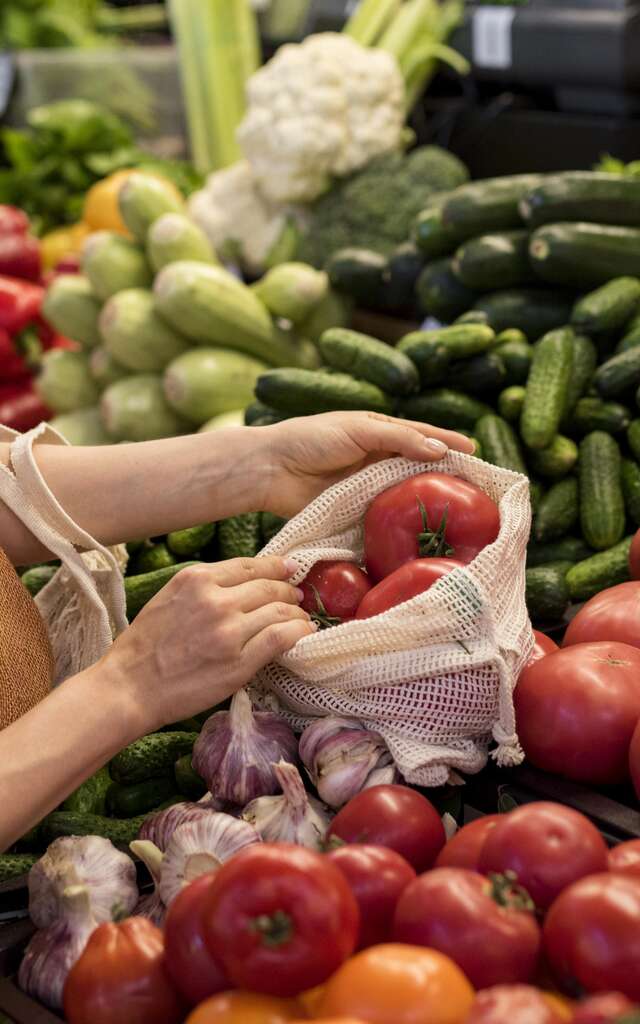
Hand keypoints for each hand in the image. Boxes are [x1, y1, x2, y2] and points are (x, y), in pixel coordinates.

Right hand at [99, 556, 313, 733]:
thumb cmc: (144, 646)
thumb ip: (204, 588)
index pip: (250, 566)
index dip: (276, 567)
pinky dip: (299, 632)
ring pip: (280, 610)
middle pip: (269, 586)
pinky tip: (303, 634)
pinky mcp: (240, 662)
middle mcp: (216, 600)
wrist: (130, 687)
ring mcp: (229, 631)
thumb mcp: (170, 598)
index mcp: (196, 579)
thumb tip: (244, 583)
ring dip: (296, 613)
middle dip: (288, 591)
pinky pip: (281, 638)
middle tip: (297, 598)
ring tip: (301, 618)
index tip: (289, 568)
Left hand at [260, 411, 475, 517]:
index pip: (422, 436)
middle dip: (445, 475)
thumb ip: (399, 439)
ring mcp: (368, 487)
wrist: (272, 469)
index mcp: (379, 432)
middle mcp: (377, 459)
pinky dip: (403, 521)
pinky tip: (423, 530)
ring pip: (405, 492)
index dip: (448, 443)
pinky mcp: (356, 511)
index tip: (474, 452)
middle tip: (475, 488)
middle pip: (419, 467)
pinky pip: (386, 516)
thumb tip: (440, 450)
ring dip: (428, 500)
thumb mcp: (359, 430)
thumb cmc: (312, 439)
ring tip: (459, 510)